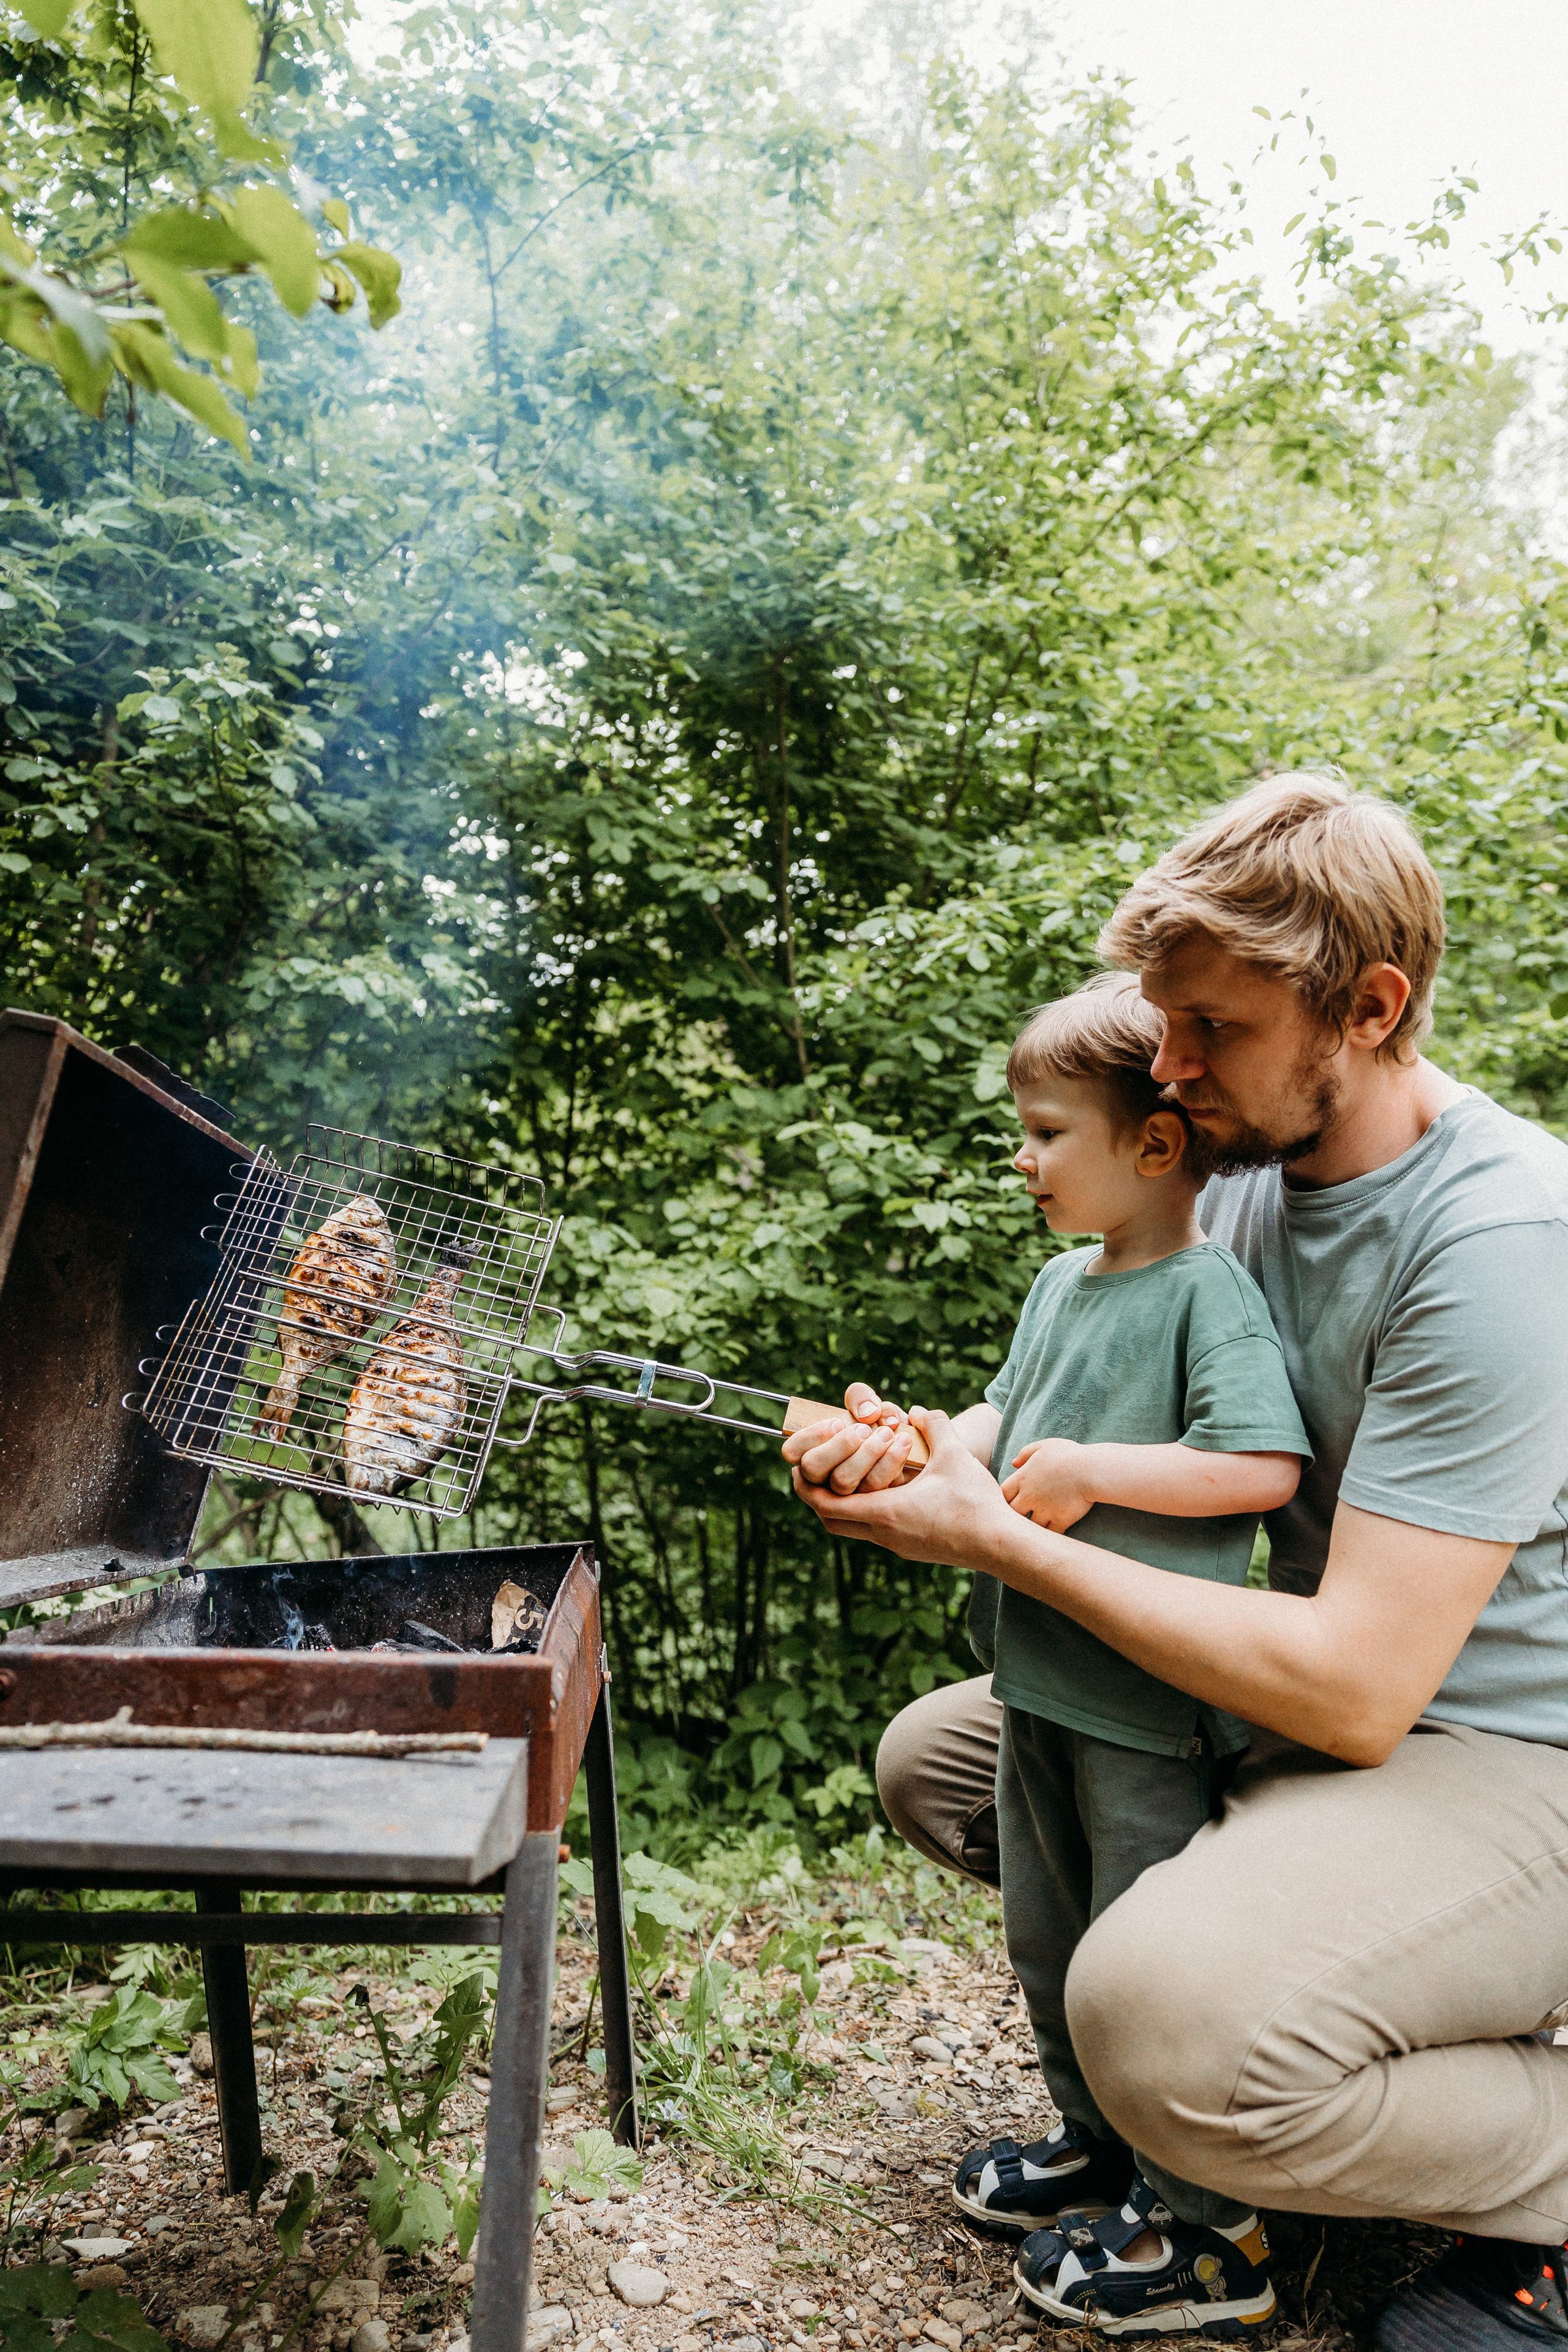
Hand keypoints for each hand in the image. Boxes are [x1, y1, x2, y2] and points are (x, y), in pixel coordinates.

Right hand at [781, 1380, 919, 1493]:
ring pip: (842, 1481)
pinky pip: (873, 1485)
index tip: (838, 1422)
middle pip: (812, 1468)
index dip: (810, 1436)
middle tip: (864, 1430)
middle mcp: (823, 1476)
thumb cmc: (882, 1426)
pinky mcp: (868, 1505)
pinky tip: (903, 1444)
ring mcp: (843, 1495)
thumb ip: (861, 1397)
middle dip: (840, 1445)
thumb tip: (867, 1413)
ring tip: (889, 1432)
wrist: (913, 1448)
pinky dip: (890, 1460)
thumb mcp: (870, 1404)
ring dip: (868, 1451)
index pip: (791, 1450)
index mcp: (813, 1451)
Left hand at [792, 1406, 1016, 1569]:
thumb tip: (919, 1409)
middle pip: (831, 1522)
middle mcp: (884, 1534)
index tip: (797, 1469)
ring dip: (844, 1504)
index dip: (806, 1487)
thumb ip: (935, 1425)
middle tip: (815, 1474)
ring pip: (852, 1529)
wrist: (998, 1545)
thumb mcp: (954, 1456)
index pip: (826, 1504)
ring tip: (847, 1478)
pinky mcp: (910, 1550)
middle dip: (818, 1498)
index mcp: (885, 1511)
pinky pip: (873, 1532)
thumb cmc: (975, 1502)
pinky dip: (866, 1512)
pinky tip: (880, 1493)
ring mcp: (896, 1546)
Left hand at [1000, 1438, 1097, 1531]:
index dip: (1004, 1498)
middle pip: (1010, 1512)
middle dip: (1013, 1514)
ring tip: (1034, 1524)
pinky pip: (1048, 1533)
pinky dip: (1048, 1532)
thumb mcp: (1044, 1446)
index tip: (1012, 1497)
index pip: (1002, 1494)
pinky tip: (1050, 1529)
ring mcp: (1044, 1510)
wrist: (1091, 1469)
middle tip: (1021, 1513)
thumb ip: (1026, 1453)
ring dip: (1030, 1525)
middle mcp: (1029, 1496)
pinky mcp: (1060, 1520)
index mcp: (1022, 1478)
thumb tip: (1014, 1463)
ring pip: (1028, 1526)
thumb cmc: (1068, 1455)